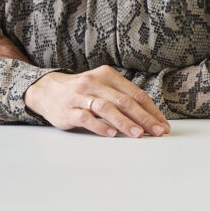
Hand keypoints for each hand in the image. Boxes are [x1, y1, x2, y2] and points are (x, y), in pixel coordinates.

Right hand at [24, 66, 169, 137]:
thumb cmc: (82, 92)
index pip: (135, 94)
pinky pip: (85, 118)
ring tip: (138, 134)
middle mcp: (95, 83)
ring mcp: (80, 96)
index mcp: (108, 75)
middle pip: (124, 101)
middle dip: (144, 118)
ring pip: (106, 108)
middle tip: (157, 131)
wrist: (47, 90)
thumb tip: (150, 116)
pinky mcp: (67, 110)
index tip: (162, 124)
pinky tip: (111, 134)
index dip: (151, 110)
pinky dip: (100, 126)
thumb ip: (122, 96)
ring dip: (125, 122)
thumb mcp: (102, 86)